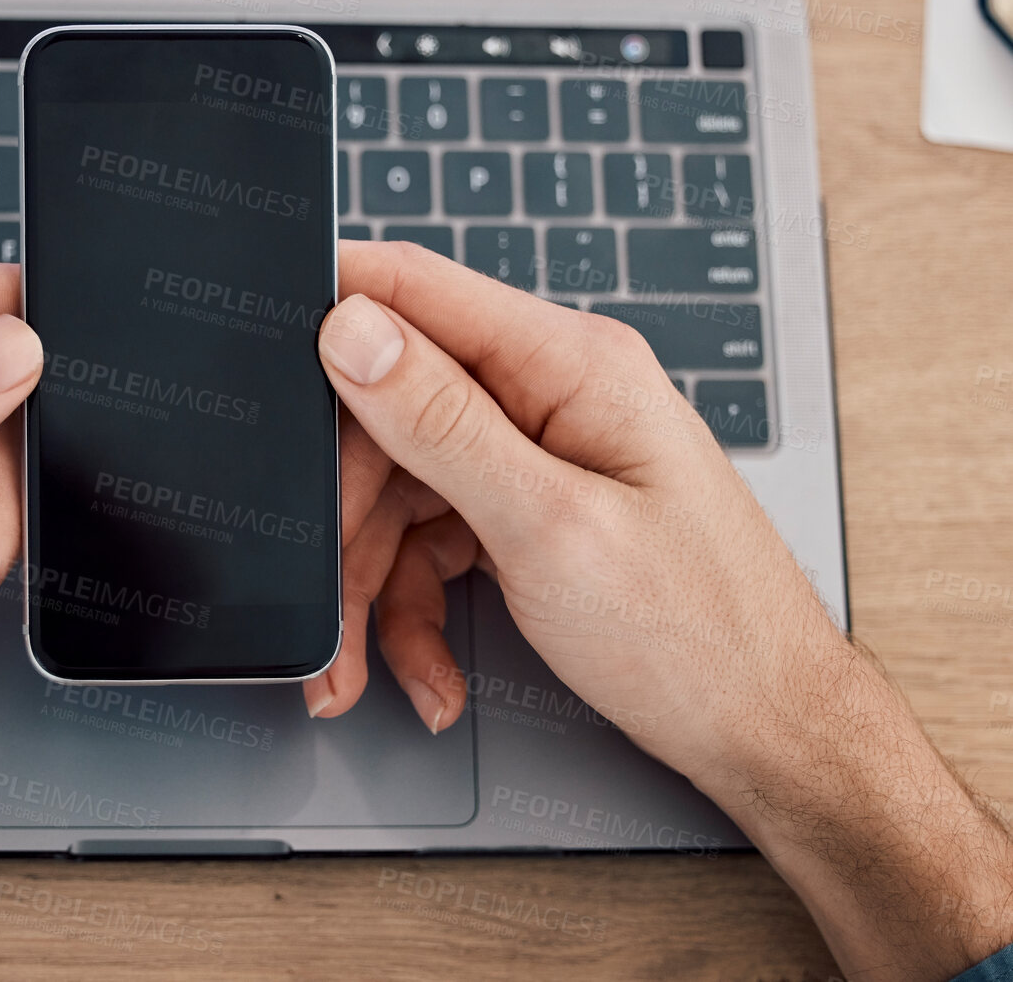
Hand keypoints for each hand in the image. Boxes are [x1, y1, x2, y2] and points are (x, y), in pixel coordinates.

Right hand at [303, 241, 829, 779]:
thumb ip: (442, 423)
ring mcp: (540, 454)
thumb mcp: (548, 527)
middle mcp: (552, 394)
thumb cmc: (697, 636)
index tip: (258, 376)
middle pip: (390, 413)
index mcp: (569, 363)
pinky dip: (413, 611)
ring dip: (370, 586)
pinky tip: (425, 671)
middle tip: (324, 600)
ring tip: (361, 669)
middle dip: (345, 515)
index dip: (328, 316)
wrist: (765, 733)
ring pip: (400, 491)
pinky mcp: (530, 510)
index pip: (416, 291)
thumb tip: (351, 329)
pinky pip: (432, 541)